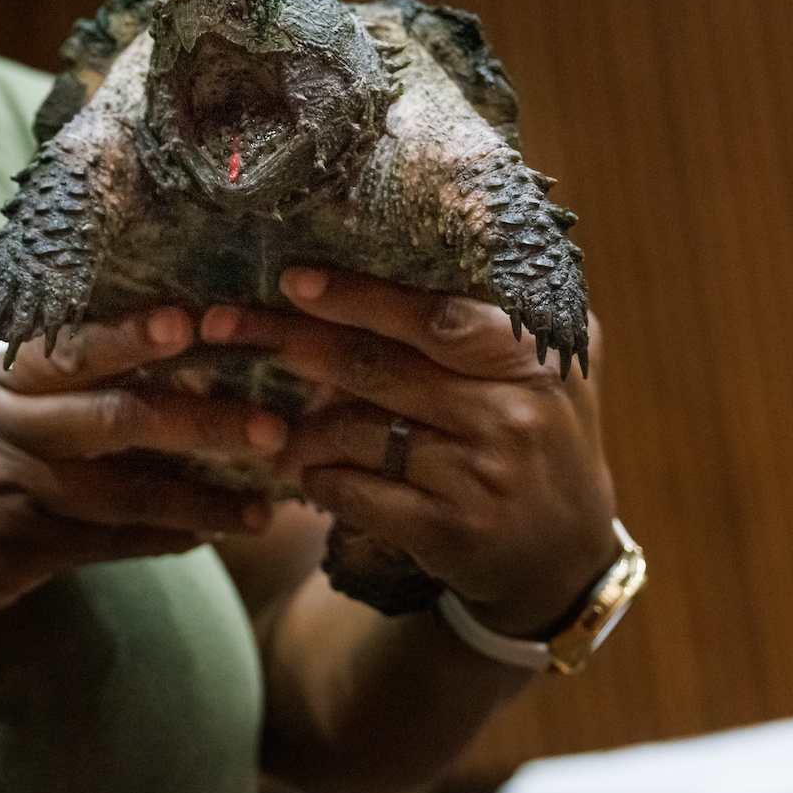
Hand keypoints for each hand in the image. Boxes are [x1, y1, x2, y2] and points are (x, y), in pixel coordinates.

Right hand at [0, 308, 286, 633]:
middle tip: (273, 425)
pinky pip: (108, 543)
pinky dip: (161, 540)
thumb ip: (34, 390)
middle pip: (117, 414)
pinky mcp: (22, 548)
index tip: (202, 321)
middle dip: (202, 417)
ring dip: (201, 498)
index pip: (75, 346)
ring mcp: (13, 490)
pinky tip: (207, 538)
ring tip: (264, 508)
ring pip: (125, 491)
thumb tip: (128, 364)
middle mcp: (5, 427)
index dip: (138, 333)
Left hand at [199, 269, 618, 637]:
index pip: (434, 317)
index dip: (358, 297)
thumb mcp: (546, 371)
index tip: (292, 279)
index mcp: (533, 361)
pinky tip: (307, 472)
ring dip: (299, 426)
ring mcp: (482, 477)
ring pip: (356, 433)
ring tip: (265, 421)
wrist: (568, 557)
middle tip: (224, 326)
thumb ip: (498, 314)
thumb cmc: (539, 438)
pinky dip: (320, 478)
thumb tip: (420, 236)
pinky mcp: (451, 534)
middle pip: (377, 368)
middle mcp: (512, 415)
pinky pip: (357, 493)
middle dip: (292, 343)